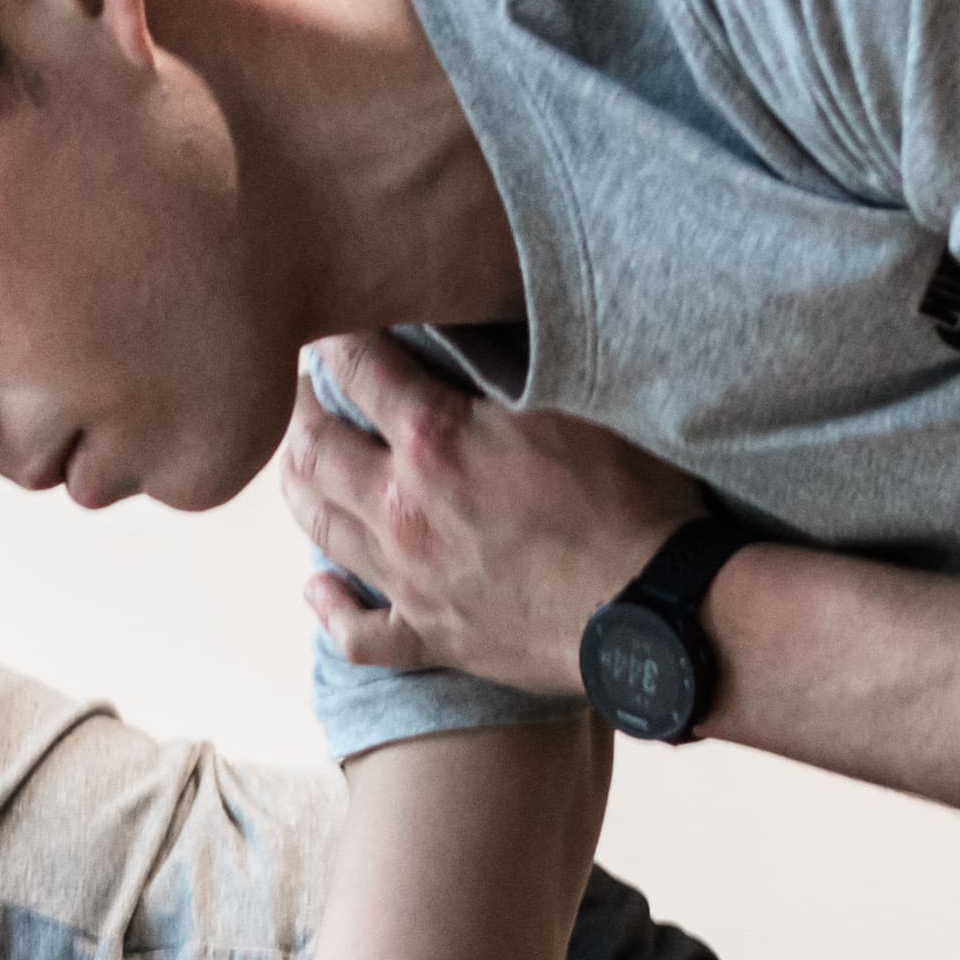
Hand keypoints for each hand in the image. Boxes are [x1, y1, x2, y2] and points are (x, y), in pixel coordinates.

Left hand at [280, 334, 700, 692]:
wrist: (659, 613)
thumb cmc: (635, 500)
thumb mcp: (577, 402)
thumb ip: (509, 364)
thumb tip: (472, 322)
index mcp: (436, 440)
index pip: (358, 367)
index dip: (337, 337)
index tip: (333, 323)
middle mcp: (404, 508)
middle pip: (313, 448)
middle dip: (300, 409)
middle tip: (306, 389)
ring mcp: (412, 579)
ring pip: (320, 527)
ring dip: (300, 485)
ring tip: (301, 459)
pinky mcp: (436, 637)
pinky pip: (359, 633)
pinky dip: (330, 610)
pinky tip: (319, 588)